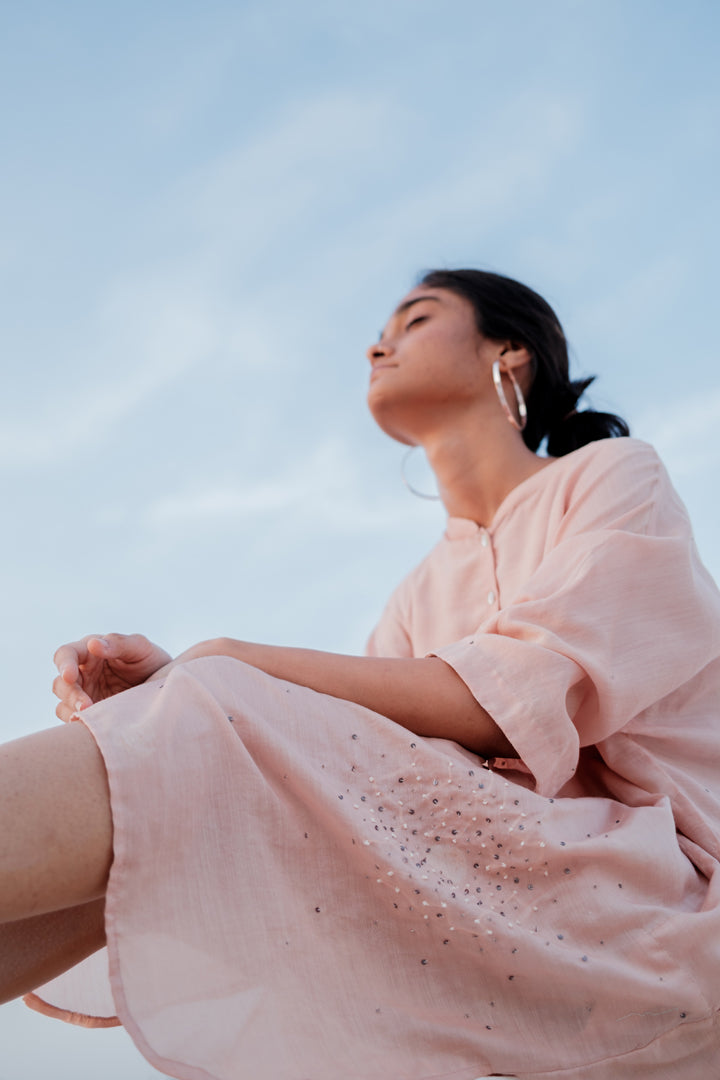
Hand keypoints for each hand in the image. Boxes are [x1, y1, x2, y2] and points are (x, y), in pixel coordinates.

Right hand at [53, 634, 171, 721]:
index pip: (66, 654)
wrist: (165, 689)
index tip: (70, 676)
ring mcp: (84, 695)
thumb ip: (119, 643)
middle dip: (70, 694)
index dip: (64, 665)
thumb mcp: (140, 648)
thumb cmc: (150, 661)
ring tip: (90, 715)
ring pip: (63, 703)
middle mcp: (83, 674)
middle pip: (61, 683)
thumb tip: (93, 644)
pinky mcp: (90, 714)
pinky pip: (73, 719)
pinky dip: (77, 723)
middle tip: (85, 705)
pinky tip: (91, 726)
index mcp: (90, 652)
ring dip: (72, 710)